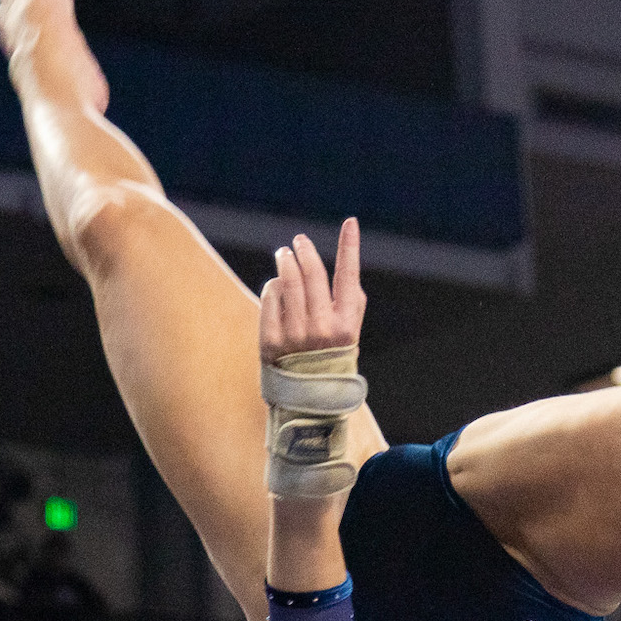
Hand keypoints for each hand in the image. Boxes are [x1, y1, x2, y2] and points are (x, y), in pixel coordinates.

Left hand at [259, 221, 365, 364]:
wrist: (308, 399)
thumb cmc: (331, 359)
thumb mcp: (350, 335)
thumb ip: (351, 303)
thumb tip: (349, 264)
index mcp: (346, 326)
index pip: (349, 277)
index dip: (350, 247)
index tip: (351, 222)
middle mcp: (322, 329)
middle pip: (312, 274)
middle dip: (305, 251)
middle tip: (299, 241)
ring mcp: (295, 335)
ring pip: (288, 282)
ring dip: (285, 262)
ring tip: (283, 254)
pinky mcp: (271, 341)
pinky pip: (269, 299)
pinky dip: (272, 288)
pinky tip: (276, 285)